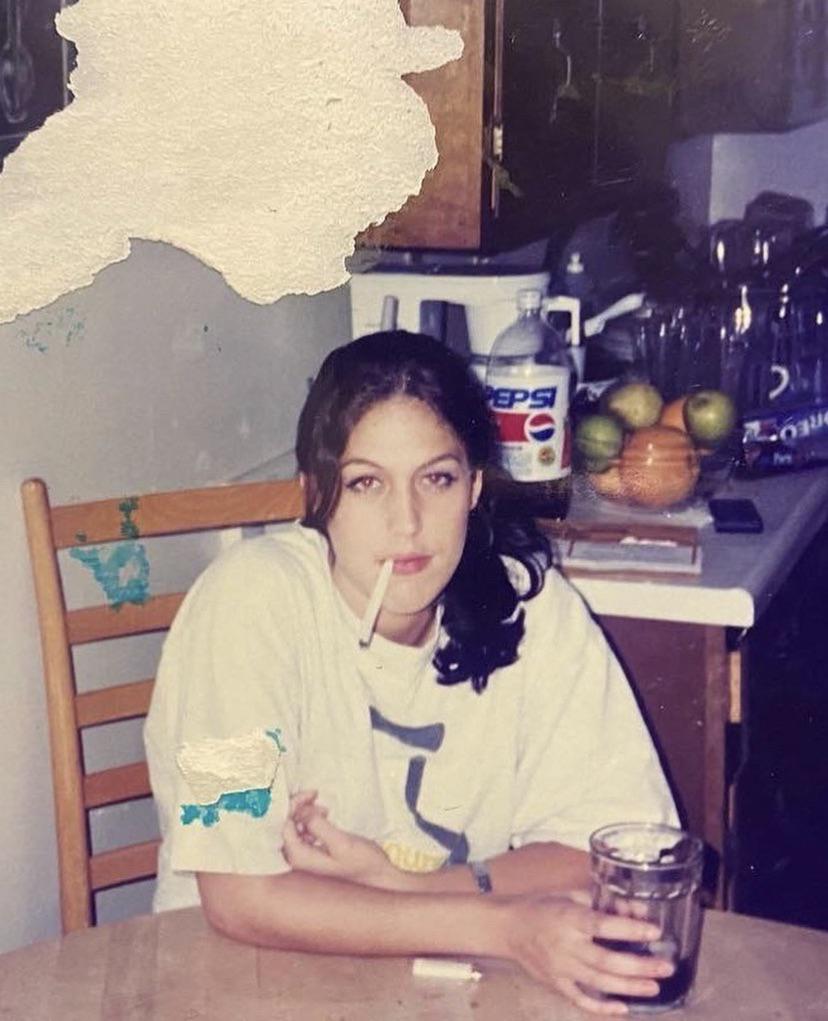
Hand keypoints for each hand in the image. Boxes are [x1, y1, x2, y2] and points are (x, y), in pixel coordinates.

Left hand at [282, 790, 405, 890]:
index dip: (294, 805)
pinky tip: (324, 817)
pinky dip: (311, 820)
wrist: (378, 877)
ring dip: (305, 813)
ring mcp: (305, 858)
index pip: (284, 824)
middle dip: (298, 807)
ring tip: (324, 808)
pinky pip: (303, 832)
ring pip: (294, 827)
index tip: (311, 794)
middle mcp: (298, 859)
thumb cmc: (362, 863)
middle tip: (315, 795)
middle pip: (287, 825)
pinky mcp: (313, 854)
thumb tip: (301, 811)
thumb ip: (318, 826)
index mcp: (300, 857)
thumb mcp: (342, 843)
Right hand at [504, 891, 673, 1015]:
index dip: (630, 930)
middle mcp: (565, 945)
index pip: (603, 926)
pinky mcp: (555, 984)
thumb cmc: (541, 906)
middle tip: (665, 967)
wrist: (507, 927)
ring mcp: (560, 969)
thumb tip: (636, 909)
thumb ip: (601, 903)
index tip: (654, 931)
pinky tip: (623, 1008)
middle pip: (606, 961)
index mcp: (568, 918)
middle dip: (639, 966)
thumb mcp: (569, 896)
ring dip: (629, 987)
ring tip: (654, 987)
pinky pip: (581, 1000)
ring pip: (598, 983)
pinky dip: (602, 1008)